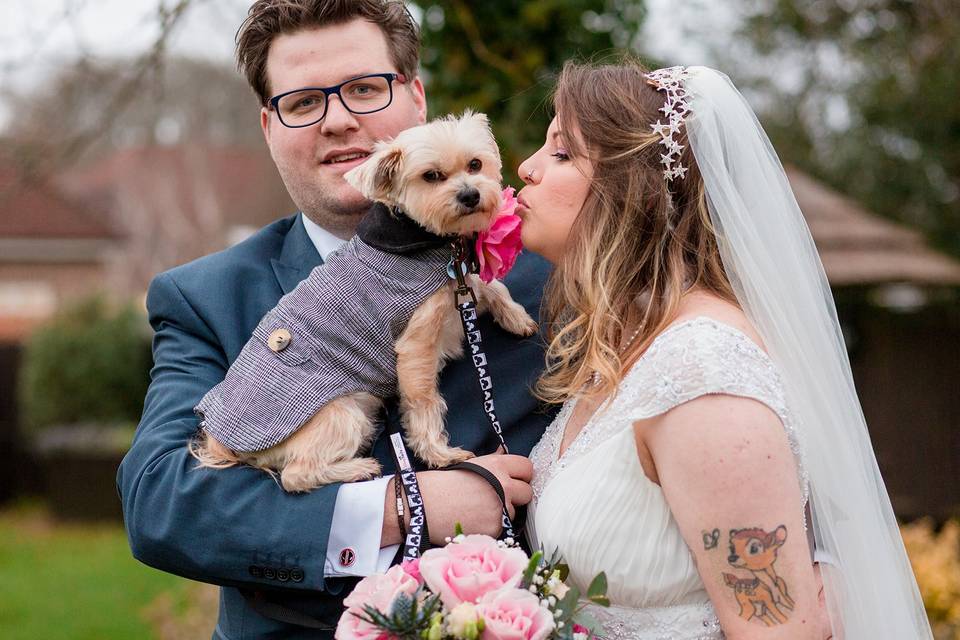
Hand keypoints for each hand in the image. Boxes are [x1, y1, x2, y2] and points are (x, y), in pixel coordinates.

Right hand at [382, 453, 532, 545]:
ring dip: (503, 513)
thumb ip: (492, 463)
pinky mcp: (494, 529)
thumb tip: (505, 454)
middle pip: (527, 493)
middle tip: (497, 499)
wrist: (420, 504)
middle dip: (516, 496)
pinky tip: (473, 522)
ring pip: (515, 513)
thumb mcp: (469, 465)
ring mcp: (501, 509)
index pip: (528, 468)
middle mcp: (504, 485)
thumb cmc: (441, 483)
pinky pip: (502, 528)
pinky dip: (491, 527)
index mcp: (498, 465)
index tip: (514, 480)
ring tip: (478, 511)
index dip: (521, 475)